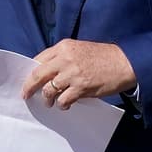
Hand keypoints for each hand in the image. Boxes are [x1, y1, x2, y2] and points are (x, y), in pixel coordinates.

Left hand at [22, 39, 136, 110]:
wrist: (125, 62)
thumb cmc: (103, 57)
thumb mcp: (80, 49)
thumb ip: (63, 58)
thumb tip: (47, 74)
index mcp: (64, 47)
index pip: (39, 59)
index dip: (31, 72)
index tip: (28, 80)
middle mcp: (65, 59)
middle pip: (38, 74)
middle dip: (29, 87)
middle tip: (26, 95)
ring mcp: (72, 74)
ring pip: (48, 90)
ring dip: (47, 99)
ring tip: (50, 102)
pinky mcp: (81, 87)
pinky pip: (63, 100)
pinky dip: (61, 105)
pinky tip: (64, 105)